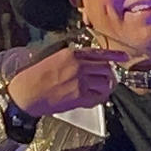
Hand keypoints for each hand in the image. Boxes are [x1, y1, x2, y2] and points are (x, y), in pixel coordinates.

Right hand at [7, 47, 122, 115]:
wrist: (26, 93)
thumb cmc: (35, 77)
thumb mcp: (54, 59)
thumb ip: (73, 59)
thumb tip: (88, 63)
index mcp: (71, 53)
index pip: (99, 52)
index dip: (115, 55)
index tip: (124, 56)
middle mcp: (78, 65)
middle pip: (106, 68)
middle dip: (110, 74)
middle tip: (109, 79)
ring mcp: (80, 81)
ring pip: (105, 82)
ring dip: (106, 87)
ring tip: (100, 89)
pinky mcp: (79, 97)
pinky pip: (99, 97)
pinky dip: (99, 98)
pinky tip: (94, 98)